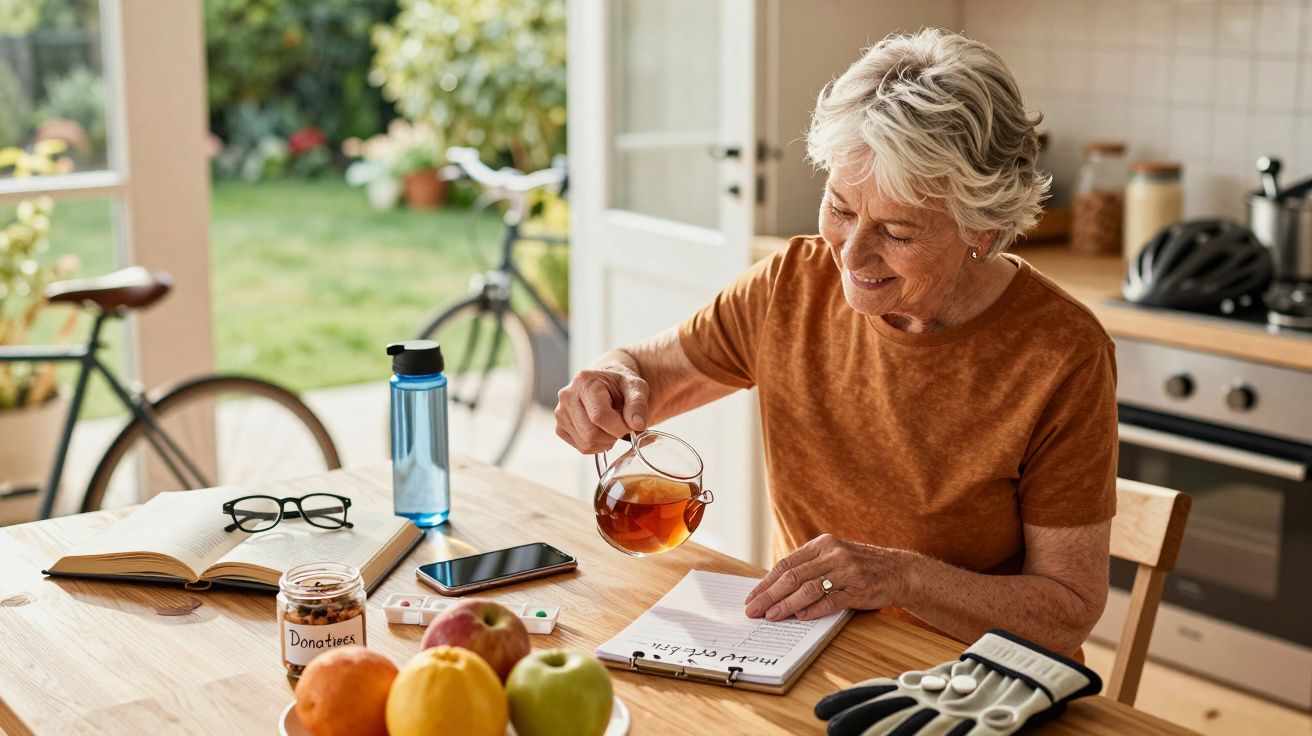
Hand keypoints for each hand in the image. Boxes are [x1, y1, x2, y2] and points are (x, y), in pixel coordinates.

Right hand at [554, 364, 649, 453]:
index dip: (619, 428)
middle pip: (590, 433)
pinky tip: (602, 431)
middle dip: (612, 436)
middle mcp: (567, 396)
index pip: (599, 416)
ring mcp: (560, 413)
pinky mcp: (560, 428)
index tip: (631, 427)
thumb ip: (638, 404)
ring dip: (606, 442)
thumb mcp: (636, 387)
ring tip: (611, 427)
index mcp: (585, 381)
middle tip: (622, 426)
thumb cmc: (620, 386)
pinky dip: (597, 445)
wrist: (606, 386)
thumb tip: (637, 425)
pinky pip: (582, 448)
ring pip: (586, 443)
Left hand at [744, 534, 908, 621]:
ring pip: (808, 589)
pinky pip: (831, 601)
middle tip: (754, 610)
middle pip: (793, 576)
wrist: (899, 570)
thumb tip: (776, 586)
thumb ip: (809, 566)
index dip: (766, 582)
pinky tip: (800, 617)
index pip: (787, 564)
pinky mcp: (858, 589)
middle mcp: (833, 554)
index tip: (752, 597)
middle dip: (769, 595)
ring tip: (771, 616)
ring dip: (786, 605)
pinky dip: (813, 610)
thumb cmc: (861, 566)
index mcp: (822, 544)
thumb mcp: (834, 556)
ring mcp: (846, 571)